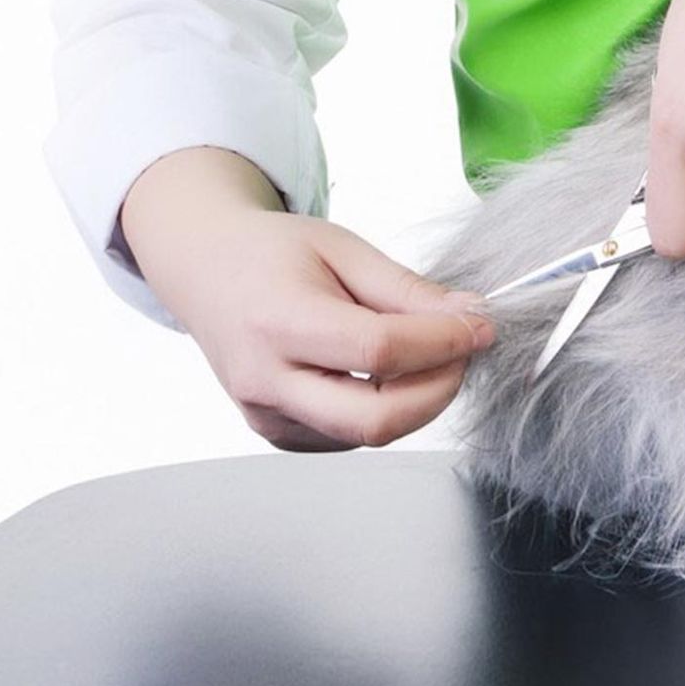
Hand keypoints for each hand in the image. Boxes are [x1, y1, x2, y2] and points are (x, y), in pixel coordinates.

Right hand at [120, 148, 494, 450]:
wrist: (205, 270)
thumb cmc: (269, 253)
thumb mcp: (343, 248)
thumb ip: (407, 290)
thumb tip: (469, 318)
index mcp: (278, 322)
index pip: (380, 351)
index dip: (443, 343)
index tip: (479, 326)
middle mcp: (265, 380)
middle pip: (376, 419)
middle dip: (439, 389)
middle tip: (463, 352)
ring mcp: (267, 416)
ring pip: (369, 435)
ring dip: (417, 401)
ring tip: (425, 353)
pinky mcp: (278, 434)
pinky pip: (350, 437)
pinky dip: (385, 409)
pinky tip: (385, 372)